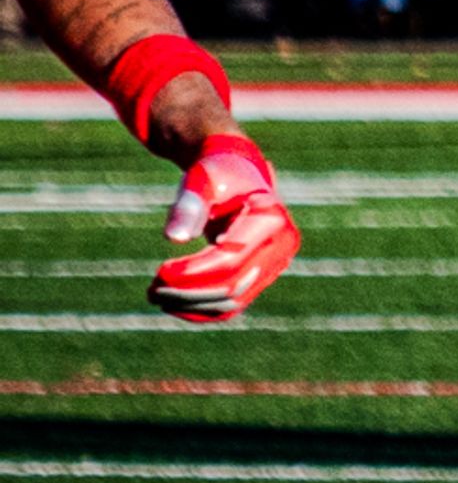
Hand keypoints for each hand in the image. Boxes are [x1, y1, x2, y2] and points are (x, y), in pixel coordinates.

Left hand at [150, 133, 298, 322]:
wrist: (238, 173)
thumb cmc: (217, 174)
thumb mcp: (201, 181)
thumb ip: (189, 206)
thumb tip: (174, 238)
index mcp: (271, 220)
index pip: (230, 260)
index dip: (193, 273)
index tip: (158, 274)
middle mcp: (282, 246)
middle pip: (233, 285)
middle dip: (189, 293)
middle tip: (150, 291)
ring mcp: (277, 263)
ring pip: (233, 299)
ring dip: (192, 304)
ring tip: (156, 295)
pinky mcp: (264, 275)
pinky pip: (234, 302)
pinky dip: (204, 308)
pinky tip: (174, 304)